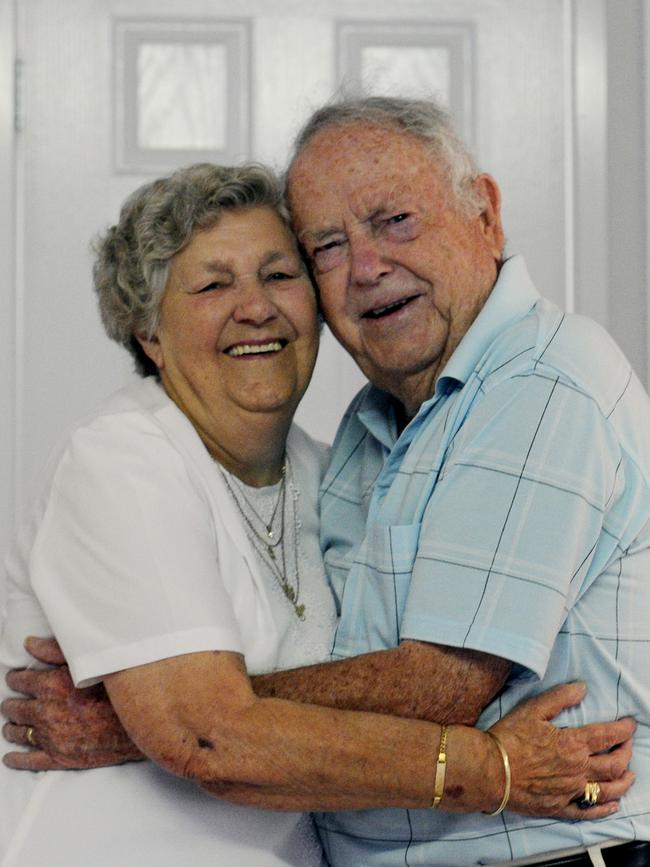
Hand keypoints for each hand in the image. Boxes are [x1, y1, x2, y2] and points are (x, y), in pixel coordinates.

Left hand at [2, 637, 143, 770]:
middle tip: (12, 702)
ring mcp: (50, 737)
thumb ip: (56, 650)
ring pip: (18, 732)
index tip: (15, 678)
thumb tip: (29, 643)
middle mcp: (45, 711)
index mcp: (51, 685)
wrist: (140, 722)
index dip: (16, 678)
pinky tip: (11, 757)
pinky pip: (29, 761)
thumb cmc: (117, 689)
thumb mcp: (89, 661)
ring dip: (12, 727)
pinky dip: (16, 759)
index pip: (20, 681)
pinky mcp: (59, 757)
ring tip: (12, 725)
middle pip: (15, 707)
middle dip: (11, 703)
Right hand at [490, 682, 634, 819]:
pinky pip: (588, 811)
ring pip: (608, 790)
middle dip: (626, 753)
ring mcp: (570, 792)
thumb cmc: (509, 738)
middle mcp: (577, 770)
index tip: (630, 724)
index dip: (623, 730)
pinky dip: (605, 809)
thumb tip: (582, 688)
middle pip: (614, 765)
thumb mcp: (532, 709)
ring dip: (624, 782)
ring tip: (630, 775)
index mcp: (573, 744)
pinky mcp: (559, 807)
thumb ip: (560, 697)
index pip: (608, 736)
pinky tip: (613, 805)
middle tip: (628, 745)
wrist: (489, 770)